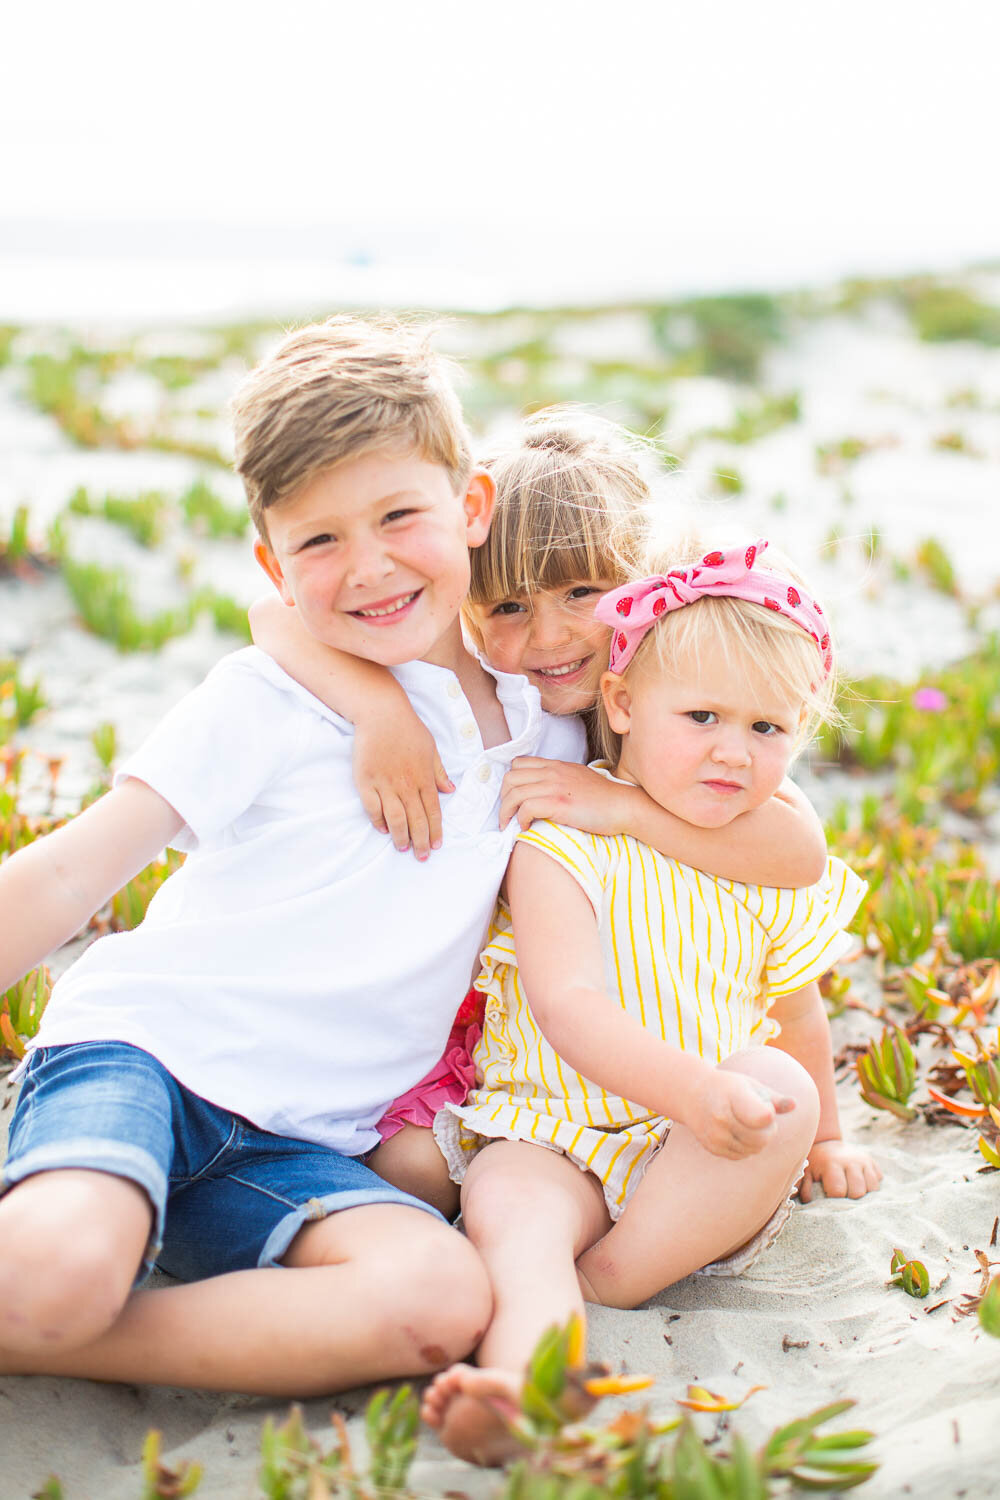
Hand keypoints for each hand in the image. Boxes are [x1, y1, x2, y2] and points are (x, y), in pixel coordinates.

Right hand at [353, 718, 452, 859]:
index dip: (435, 831)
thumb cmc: (408, 729)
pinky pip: (373, 808)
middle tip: (422, 856)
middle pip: (416, 820)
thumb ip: (439, 772)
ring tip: (403, 848)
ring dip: (401, 836)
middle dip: (421, 842)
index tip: (437, 845)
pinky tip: (383, 829)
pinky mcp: (366, 781)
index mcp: (425, 778)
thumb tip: (450, 790)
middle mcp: (407, 785)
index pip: (433, 811)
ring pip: (396, 819)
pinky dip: (378, 821)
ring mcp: (386, 784)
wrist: (381, 714)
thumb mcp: (431, 748)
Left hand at [500, 757, 637, 832]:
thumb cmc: (603, 798)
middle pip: (509, 778)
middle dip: (503, 799)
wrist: (623, 805)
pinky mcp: (558, 803)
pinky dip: (521, 820)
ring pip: (513, 794)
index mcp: (554, 765)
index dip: (510, 783)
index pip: (517, 764)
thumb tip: (541, 793)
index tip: (512, 800)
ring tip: (511, 825)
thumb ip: (557, 779)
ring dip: (506, 812)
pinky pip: (526, 808)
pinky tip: (526, 828)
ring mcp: (554, 786)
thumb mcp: (576, 778)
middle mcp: (551, 772)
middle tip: (507, 816)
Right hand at [679, 1064, 796, 1160]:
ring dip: (759, 1140)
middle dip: (769, 1129)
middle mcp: (722, 1118)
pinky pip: (742, 1155)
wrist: (691, 1094)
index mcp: (733, 1096)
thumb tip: (794, 1104)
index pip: (762, 1118)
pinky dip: (746, 1147)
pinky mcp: (713, 1147)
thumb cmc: (727, 1087)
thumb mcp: (750, 1085)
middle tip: (762, 1117)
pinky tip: (739, 1131)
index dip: (769, 1115)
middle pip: (762, 1138)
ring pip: (754, 1149)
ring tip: (749, 1123)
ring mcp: (716, 1135)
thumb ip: (774, 1098)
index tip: (765, 1107)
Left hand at [798, 1139, 881, 1201]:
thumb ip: (804, 1187)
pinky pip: (879, 1180)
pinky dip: (872, 1187)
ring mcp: (864, 1161)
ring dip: (864, 1195)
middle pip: (858, 1192)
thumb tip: (808, 1203)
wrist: (826, 1144)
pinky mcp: (873, 1162)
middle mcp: (851, 1161)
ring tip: (852, 1194)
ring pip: (873, 1188)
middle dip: (851, 1200)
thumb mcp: (806, 1172)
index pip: (838, 1191)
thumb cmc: (815, 1163)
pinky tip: (862, 1186)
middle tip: (843, 1199)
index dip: (834, 1200)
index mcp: (832, 1164)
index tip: (830, 1201)